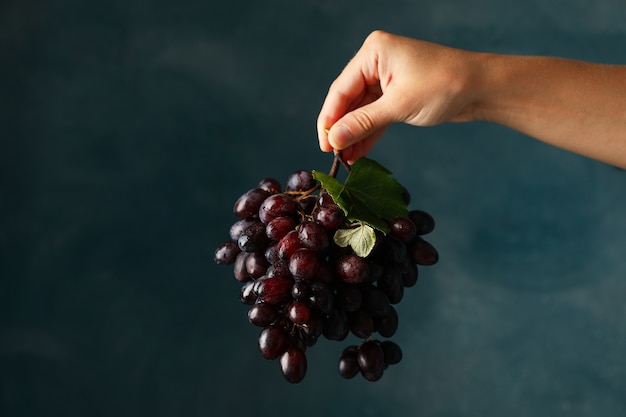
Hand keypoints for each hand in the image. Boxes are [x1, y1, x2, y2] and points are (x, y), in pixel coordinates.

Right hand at [316, 30, 479, 162]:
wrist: (482, 88)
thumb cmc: (444, 85)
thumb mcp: (399, 106)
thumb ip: (363, 122)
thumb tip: (335, 139)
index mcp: (373, 52)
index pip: (341, 89)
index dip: (329, 119)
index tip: (324, 145)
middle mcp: (376, 62)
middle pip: (348, 100)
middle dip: (341, 129)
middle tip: (333, 155)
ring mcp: (386, 78)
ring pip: (361, 110)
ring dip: (354, 134)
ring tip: (345, 160)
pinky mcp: (397, 93)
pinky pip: (375, 115)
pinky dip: (369, 132)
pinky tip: (358, 153)